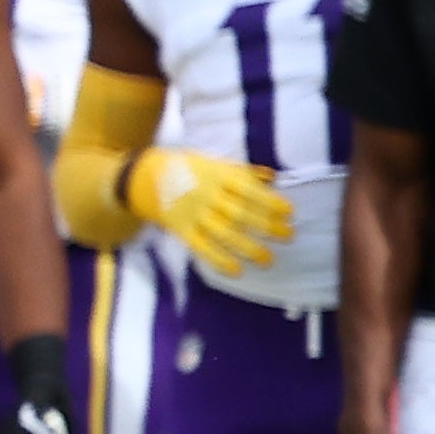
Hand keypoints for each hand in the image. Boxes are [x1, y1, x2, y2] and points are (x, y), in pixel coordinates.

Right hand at [124, 147, 291, 276]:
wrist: (144, 177)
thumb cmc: (189, 170)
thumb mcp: (215, 163)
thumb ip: (244, 172)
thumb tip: (274, 177)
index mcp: (217, 176)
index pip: (248, 190)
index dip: (270, 201)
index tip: (290, 212)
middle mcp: (207, 195)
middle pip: (240, 213)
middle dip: (266, 227)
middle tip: (288, 236)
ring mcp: (193, 214)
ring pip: (223, 233)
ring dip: (248, 248)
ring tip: (269, 259)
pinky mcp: (181, 230)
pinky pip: (201, 247)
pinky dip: (219, 260)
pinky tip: (237, 270)